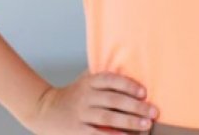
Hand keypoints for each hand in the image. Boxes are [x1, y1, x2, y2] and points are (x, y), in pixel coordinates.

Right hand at [23, 68, 159, 134]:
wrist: (44, 110)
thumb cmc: (73, 95)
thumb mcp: (85, 81)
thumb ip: (104, 78)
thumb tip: (131, 70)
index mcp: (90, 81)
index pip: (111, 80)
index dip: (128, 84)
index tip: (144, 92)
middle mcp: (86, 96)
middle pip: (113, 100)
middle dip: (136, 106)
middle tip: (154, 111)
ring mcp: (81, 114)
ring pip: (108, 117)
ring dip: (129, 121)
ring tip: (146, 125)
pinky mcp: (77, 131)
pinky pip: (97, 134)